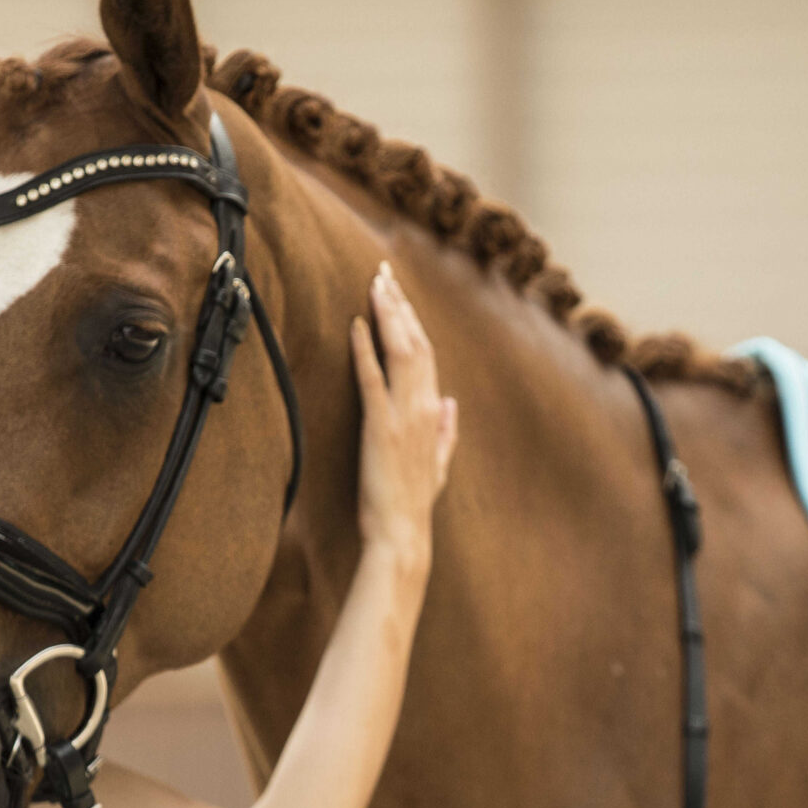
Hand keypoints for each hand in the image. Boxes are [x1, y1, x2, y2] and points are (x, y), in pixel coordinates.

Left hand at [352, 263, 458, 577]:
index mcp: (433, 413)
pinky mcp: (379, 428)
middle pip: (414, 342)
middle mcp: (422, 407)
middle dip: (399, 304)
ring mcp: (402, 416)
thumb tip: (451, 403)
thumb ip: (447, 432)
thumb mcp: (440, 464)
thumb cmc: (415, 503)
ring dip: (387, 315)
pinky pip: (372, 380)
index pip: (426, 354)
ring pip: (399, 352)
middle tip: (383, 272)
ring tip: (375, 285)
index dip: (412, 320)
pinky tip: (355, 324)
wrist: (402, 534)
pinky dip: (364, 349)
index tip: (399, 293)